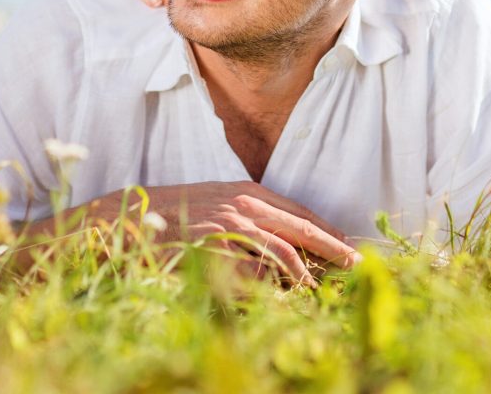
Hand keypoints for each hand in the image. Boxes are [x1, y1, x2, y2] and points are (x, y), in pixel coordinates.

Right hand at [108, 181, 360, 286]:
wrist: (133, 217)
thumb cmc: (178, 211)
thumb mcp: (218, 203)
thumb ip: (249, 216)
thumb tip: (284, 239)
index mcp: (247, 192)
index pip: (300, 212)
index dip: (328, 230)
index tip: (349, 246)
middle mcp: (244, 207)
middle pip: (302, 231)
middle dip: (334, 250)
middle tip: (357, 267)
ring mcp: (231, 230)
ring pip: (284, 256)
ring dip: (305, 277)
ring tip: (316, 292)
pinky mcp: (217, 254)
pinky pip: (255, 277)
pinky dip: (271, 290)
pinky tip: (279, 298)